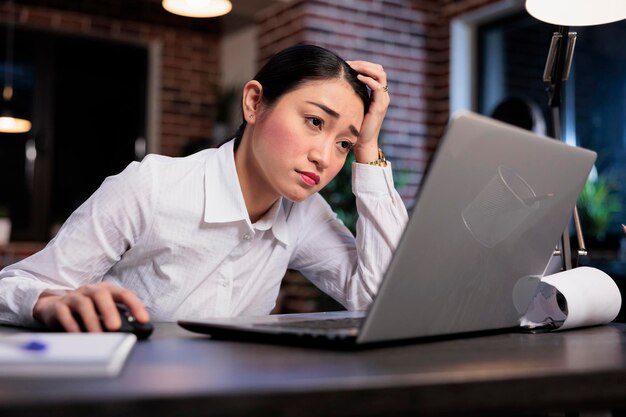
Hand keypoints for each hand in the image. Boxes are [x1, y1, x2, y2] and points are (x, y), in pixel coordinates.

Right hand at [33, 282, 149, 332]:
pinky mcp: (58, 306)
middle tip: (115, 328)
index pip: (124, 294)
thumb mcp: (102, 311)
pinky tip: (78, 336)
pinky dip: (72, 325)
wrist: (53, 307)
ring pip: (83, 304)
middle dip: (110, 311)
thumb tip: (133, 331)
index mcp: (106, 290)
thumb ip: (116, 317)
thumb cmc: (86, 311)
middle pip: (101, 295)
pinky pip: (64, 314)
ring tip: (97, 336)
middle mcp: (90, 290)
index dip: (135, 306)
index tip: (143, 320)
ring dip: (92, 321)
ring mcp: (74, 296)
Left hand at [345, 60, 389, 163]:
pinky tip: (358, 78)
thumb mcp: (353, 105)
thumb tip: (337, 82)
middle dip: (364, 63)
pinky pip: (378, 87)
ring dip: (367, 68)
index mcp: (377, 93)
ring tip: (353, 67)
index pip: (375, 71)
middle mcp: (382, 95)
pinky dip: (369, 80)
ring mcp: (383, 100)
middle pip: (379, 69)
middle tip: (349, 63)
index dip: (362, 64)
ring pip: (381, 74)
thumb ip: (350, 94)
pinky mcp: (380, 106)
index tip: (347, 64)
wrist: (363, 142)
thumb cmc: (355, 125)